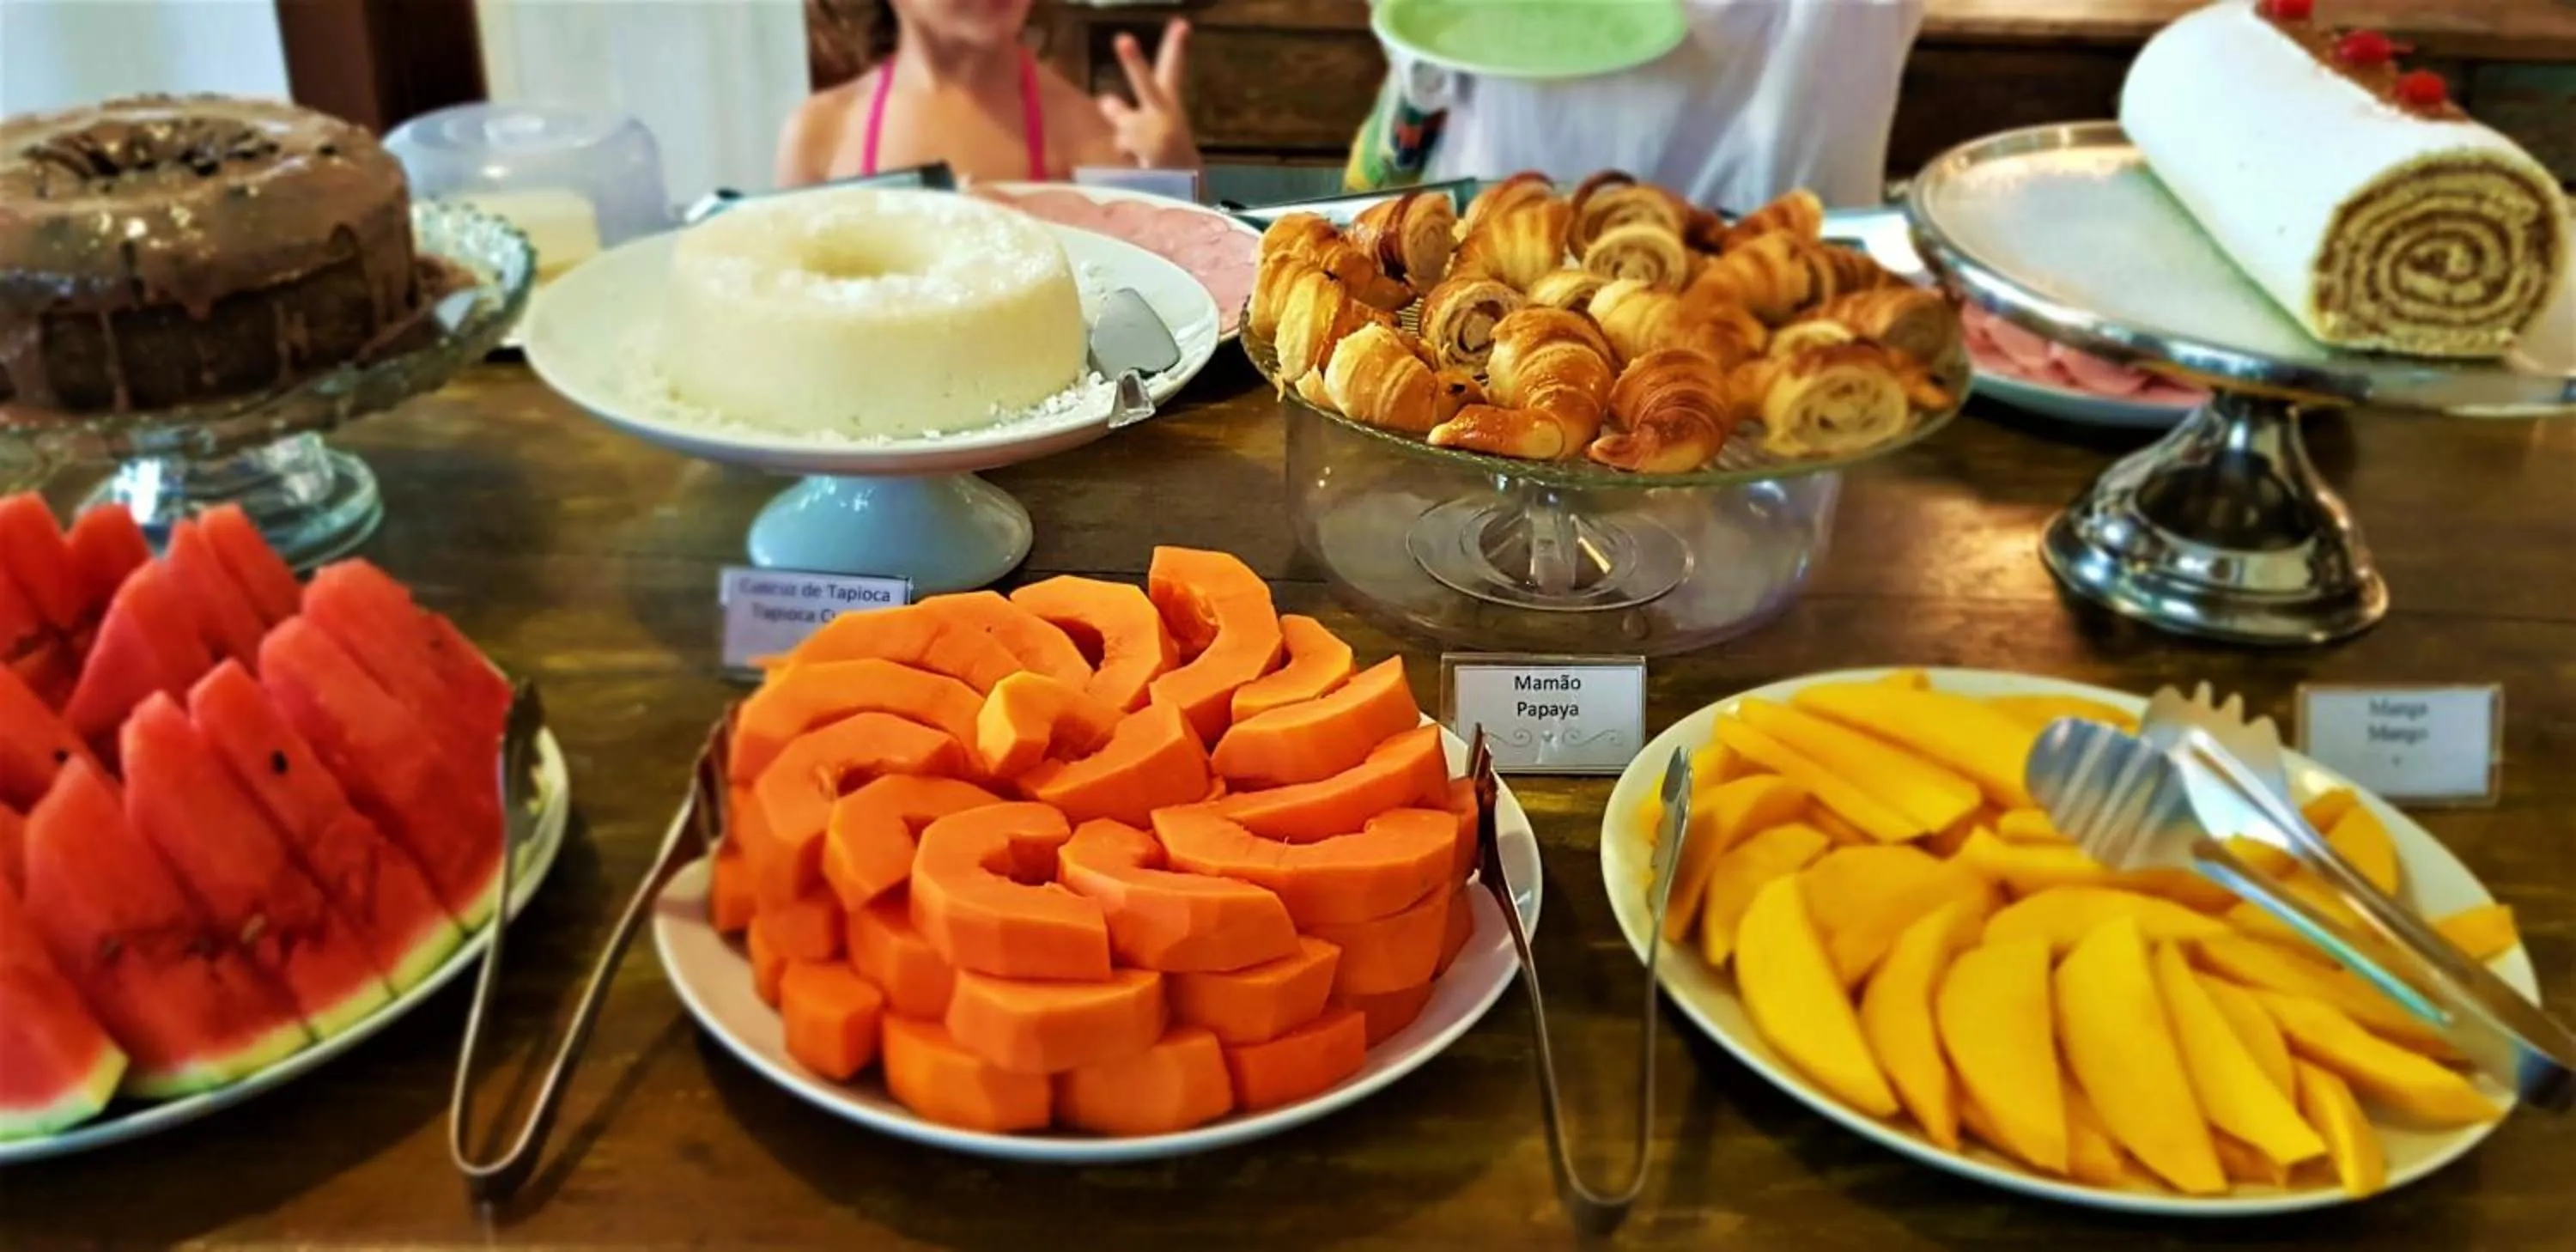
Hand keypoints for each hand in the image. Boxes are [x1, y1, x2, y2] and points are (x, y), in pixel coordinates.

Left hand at [1098, 20, 1199, 168]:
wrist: (1186, 193)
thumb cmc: (1166, 156)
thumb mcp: (1151, 128)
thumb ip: (1124, 112)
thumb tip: (1104, 100)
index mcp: (1170, 106)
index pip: (1172, 70)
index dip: (1175, 46)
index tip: (1181, 23)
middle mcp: (1163, 116)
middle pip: (1147, 85)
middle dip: (1134, 63)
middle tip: (1123, 39)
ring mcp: (1155, 137)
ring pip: (1123, 129)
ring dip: (1126, 137)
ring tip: (1143, 152)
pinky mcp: (1148, 159)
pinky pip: (1122, 155)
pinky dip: (1128, 161)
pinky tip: (1144, 169)